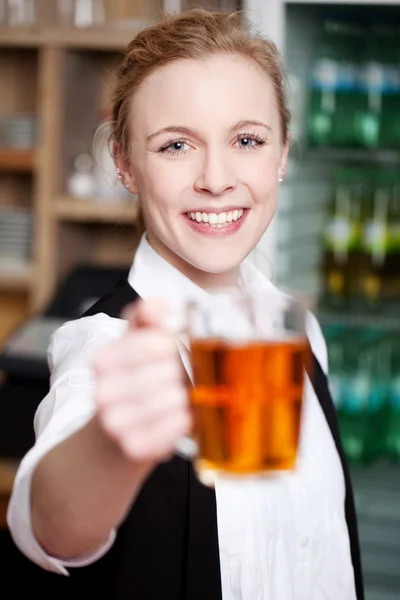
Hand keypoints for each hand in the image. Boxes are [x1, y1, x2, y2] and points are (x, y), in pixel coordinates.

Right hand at [92, 299, 190, 465]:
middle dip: (183, 372)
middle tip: (182, 377)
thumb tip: (158, 303)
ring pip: (174, 398)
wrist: (112, 437)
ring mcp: (115, 423)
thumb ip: (147, 317)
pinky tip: (182, 416)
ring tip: (182, 397)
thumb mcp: (136, 343)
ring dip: (188, 396)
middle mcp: (103, 392)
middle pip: (168, 371)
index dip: (174, 346)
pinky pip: (177, 427)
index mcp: (103, 360)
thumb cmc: (133, 382)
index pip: (156, 342)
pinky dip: (186, 420)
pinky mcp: (133, 448)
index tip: (172, 351)